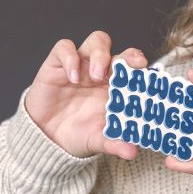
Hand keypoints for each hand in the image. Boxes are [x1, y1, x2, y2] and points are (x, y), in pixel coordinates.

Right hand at [25, 31, 146, 159]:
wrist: (46, 138)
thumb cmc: (77, 134)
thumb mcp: (97, 140)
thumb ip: (114, 143)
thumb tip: (132, 152)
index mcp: (116, 86)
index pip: (133, 67)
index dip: (141, 65)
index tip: (146, 69)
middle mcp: (101, 72)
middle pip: (120, 51)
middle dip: (126, 55)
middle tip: (130, 66)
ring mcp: (81, 65)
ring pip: (96, 41)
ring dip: (100, 54)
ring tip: (96, 76)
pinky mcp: (57, 64)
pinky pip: (64, 48)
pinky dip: (70, 58)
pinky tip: (72, 77)